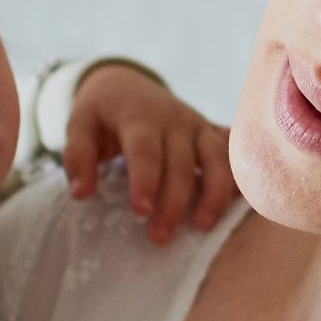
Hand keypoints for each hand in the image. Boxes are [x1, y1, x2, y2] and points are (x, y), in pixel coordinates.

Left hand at [64, 62, 239, 243]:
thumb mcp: (79, 123)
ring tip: (202, 226)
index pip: (145, 148)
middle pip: (181, 162)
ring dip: (213, 193)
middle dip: (174, 202)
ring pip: (216, 158)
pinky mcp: (210, 133)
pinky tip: (242, 201)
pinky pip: (233, 154)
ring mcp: (197, 125)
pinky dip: (241, 174)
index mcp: (138, 116)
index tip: (140, 211)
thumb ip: (77, 156)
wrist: (126, 82)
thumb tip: (81, 193)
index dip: (145, 179)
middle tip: (160, 237)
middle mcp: (173, 119)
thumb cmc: (102, 111)